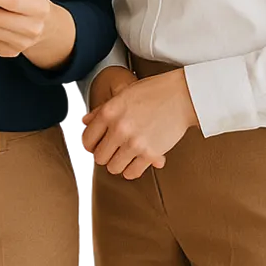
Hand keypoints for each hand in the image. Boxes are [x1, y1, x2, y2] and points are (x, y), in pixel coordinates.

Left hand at [80, 69, 197, 178]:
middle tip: (111, 149)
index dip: (91, 143)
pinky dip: (132, 169)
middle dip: (105, 154)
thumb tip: (85, 122)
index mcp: (109, 112)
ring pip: (113, 168)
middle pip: (99, 157)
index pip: (87, 139)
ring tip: (124, 154)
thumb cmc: (153, 92)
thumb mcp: (122, 95)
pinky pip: (132, 173)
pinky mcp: (150, 155)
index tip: (95, 144)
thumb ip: (101, 110)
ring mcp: (134, 143)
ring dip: (118, 163)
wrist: (180, 97)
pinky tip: (135, 160)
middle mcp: (119, 129)